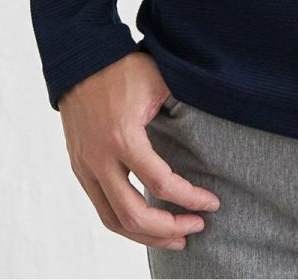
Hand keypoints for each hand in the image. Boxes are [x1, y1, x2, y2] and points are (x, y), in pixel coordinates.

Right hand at [57, 52, 221, 251]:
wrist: (80, 60)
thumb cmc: (122, 68)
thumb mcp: (159, 81)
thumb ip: (182, 106)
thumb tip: (217, 119)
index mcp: (123, 137)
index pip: (160, 183)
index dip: (190, 198)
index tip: (212, 203)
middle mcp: (100, 159)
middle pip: (134, 215)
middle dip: (168, 229)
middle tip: (196, 227)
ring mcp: (86, 167)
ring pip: (114, 221)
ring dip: (146, 236)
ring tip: (175, 238)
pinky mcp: (80, 169)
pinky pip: (102, 209)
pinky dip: (125, 223)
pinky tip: (147, 224)